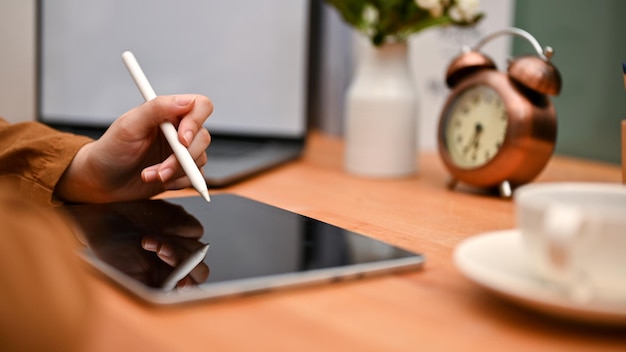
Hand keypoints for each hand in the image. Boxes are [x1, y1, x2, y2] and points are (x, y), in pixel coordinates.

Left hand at [54, 94, 212, 202]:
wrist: (101, 181)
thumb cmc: (110, 150)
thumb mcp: (129, 126)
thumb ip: (157, 109)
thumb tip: (186, 101)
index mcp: (168, 113)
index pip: (200, 106)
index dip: (196, 122)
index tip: (181, 140)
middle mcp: (178, 130)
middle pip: (203, 137)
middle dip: (182, 158)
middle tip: (161, 170)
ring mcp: (182, 152)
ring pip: (200, 159)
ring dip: (176, 171)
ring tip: (149, 175)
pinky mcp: (183, 171)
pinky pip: (196, 177)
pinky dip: (179, 182)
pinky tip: (158, 182)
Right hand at [66, 199, 209, 288]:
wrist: (103, 218)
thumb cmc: (110, 251)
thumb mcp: (125, 276)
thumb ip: (151, 288)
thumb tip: (172, 295)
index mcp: (166, 283)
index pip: (189, 291)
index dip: (189, 287)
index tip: (181, 282)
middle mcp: (177, 266)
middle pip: (200, 271)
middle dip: (182, 261)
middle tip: (160, 251)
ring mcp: (182, 244)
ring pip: (198, 250)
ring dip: (175, 244)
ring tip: (147, 240)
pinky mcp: (183, 224)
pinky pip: (195, 230)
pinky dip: (181, 230)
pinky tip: (160, 229)